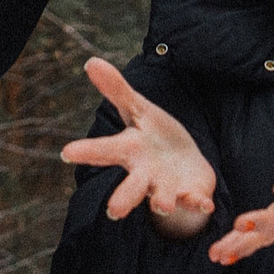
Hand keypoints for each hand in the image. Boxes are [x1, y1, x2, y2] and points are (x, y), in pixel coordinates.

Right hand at [60, 58, 217, 240]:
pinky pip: (194, 200)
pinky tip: (206, 204)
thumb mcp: (138, 110)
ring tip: (162, 205)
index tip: (67, 152)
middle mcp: (145, 174)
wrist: (184, 168)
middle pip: (131, 187)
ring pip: (162, 198)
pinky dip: (198, 203)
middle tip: (113, 211)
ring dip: (162, 201)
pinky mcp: (191, 194)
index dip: (87, 151)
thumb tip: (90, 62)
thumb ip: (116, 89)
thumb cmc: (154, 138)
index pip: (105, 150)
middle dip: (124, 198)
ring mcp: (167, 187)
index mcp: (130, 150)